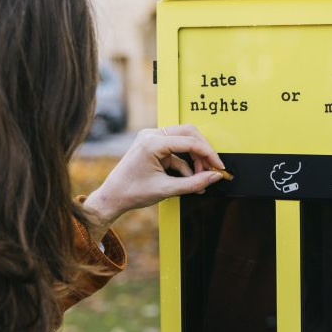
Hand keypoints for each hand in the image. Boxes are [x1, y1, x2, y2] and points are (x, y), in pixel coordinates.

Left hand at [82, 125, 224, 238]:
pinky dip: (184, 164)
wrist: (112, 197)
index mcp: (152, 142)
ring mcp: (151, 138)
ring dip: (194, 160)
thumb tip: (215, 177)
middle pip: (189, 134)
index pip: (189, 141)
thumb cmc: (132, 193)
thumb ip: (194, 183)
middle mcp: (151, 135)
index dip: (209, 154)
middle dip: (203, 153)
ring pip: (183, 141)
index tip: (219, 167)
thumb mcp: (166, 190)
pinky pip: (175, 150)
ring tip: (200, 179)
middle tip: (212, 170)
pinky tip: (189, 179)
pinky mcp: (153, 145)